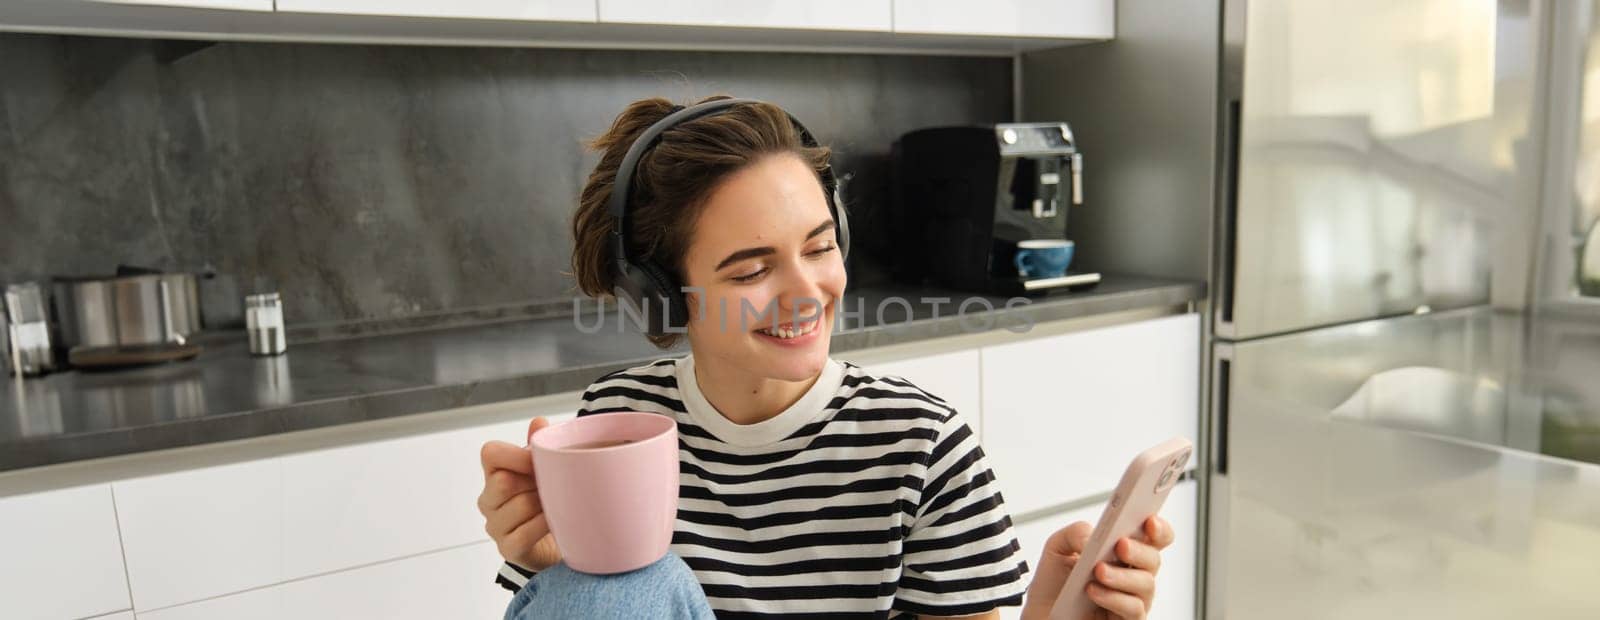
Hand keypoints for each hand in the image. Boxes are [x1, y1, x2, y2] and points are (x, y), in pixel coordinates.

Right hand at [477, 417, 561, 570]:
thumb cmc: (547, 503)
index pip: (490, 453)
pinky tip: (555, 523)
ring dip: (544, 504)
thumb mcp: (544, 472)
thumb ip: (539, 447)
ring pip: (519, 505)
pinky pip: (524, 533)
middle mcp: (489, 500)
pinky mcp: (507, 549)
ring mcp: (495, 526)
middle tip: (554, 486)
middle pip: (504, 481)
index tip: (538, 459)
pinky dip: (543, 525)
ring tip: (558, 505)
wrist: (557, 545)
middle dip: (534, 482)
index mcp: (495, 474)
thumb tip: (539, 421)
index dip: (516, 454)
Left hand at [1020, 516, 1174, 619]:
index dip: (1158, 528)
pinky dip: (1114, 598)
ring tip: (1099, 571)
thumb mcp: (1057, 547)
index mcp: (1122, 551)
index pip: (1153, 536)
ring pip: (1146, 584)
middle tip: (1121, 545)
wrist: (1042, 614)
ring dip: (1122, 575)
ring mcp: (1132, 597)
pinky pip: (1134, 610)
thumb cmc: (1054, 582)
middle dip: (1139, 550)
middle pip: (1154, 558)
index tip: (1150, 520)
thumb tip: (1093, 537)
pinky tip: (1094, 591)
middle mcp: (1132, 573)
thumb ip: (1075, 532)